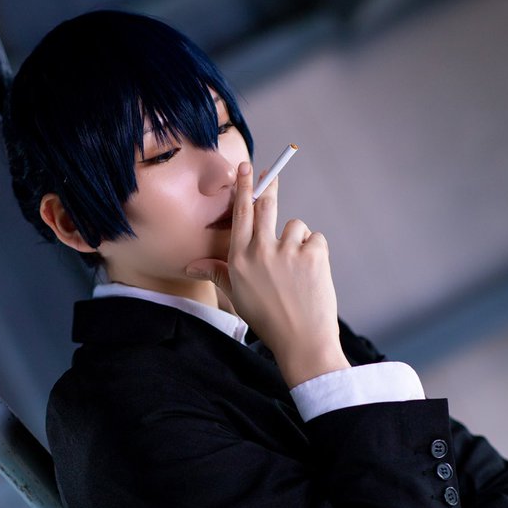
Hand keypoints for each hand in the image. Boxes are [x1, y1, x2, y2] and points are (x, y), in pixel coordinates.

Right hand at [184, 162, 347, 387]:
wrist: (301, 340)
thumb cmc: (266, 318)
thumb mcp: (236, 295)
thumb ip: (217, 272)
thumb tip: (191, 265)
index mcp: (239, 258)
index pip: (241, 213)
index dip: (244, 187)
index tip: (246, 167)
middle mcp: (260, 250)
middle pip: (266, 205)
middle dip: (269, 187)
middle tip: (271, 172)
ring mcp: (287, 251)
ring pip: (296, 226)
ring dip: (297, 241)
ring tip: (297, 269)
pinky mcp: (313, 255)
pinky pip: (316, 239)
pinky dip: (316, 253)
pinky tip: (312, 274)